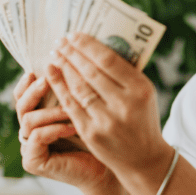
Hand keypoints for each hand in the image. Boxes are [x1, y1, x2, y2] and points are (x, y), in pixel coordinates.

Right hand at [13, 71, 116, 191]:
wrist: (107, 169)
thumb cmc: (99, 136)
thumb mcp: (83, 106)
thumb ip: (71, 88)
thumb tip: (67, 57)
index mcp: (38, 115)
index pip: (23, 94)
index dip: (27, 82)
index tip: (37, 70)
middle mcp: (29, 130)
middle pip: (20, 104)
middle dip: (34, 91)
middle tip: (48, 81)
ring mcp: (29, 147)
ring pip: (28, 120)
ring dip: (50, 112)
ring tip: (70, 110)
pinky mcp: (32, 161)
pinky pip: (35, 138)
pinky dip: (53, 130)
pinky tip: (72, 128)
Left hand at [45, 33, 170, 176]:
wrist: (144, 159)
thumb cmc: (142, 119)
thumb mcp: (144, 94)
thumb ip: (125, 74)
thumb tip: (96, 46)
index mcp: (140, 89)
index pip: (109, 60)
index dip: (88, 46)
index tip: (74, 35)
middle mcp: (124, 104)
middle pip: (91, 72)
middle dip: (72, 54)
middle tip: (60, 41)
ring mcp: (106, 120)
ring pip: (78, 87)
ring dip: (63, 67)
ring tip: (55, 55)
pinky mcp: (91, 133)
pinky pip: (70, 105)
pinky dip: (59, 87)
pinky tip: (51, 74)